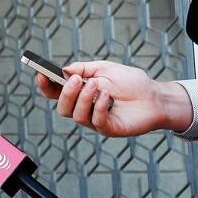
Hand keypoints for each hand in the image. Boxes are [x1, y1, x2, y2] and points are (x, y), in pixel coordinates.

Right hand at [35, 60, 192, 136]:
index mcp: (80, 94)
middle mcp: (84, 109)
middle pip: (62, 108)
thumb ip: (84, 68)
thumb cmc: (132, 83)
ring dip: (84, 99)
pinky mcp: (109, 129)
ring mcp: (95, 121)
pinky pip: (96, 121)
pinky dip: (98, 107)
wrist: (156, 96)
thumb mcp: (105, 68)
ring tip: (97, 85)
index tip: (41, 74)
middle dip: (66, 93)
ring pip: (77, 116)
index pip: (56, 93)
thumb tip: (64, 70)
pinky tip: (107, 97)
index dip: (46, 86)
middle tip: (76, 80)